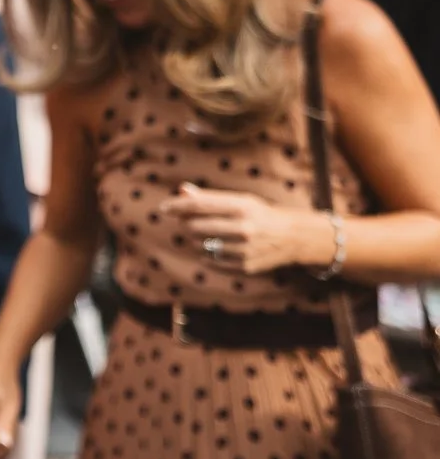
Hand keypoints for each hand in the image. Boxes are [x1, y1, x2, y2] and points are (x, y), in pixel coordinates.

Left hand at [160, 184, 331, 274]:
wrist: (295, 237)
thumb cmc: (261, 214)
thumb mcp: (240, 199)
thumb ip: (210, 197)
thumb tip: (182, 191)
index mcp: (241, 206)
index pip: (198, 205)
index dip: (176, 206)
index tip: (164, 208)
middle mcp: (243, 227)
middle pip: (194, 226)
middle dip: (186, 224)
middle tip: (189, 221)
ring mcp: (244, 249)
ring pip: (200, 245)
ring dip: (196, 240)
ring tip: (208, 234)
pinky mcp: (245, 267)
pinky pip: (210, 262)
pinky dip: (207, 255)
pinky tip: (216, 248)